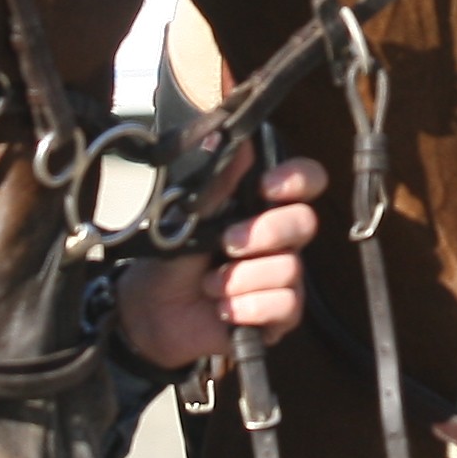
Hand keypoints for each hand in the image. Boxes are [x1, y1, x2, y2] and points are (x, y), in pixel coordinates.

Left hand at [116, 156, 328, 367]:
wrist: (150, 311)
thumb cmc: (170, 257)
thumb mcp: (188, 217)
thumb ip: (218, 183)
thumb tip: (243, 143)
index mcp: (260, 207)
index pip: (306, 181)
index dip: (297, 180)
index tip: (266, 187)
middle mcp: (278, 239)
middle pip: (304, 223)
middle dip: (264, 234)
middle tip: (227, 244)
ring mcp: (282, 277)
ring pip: (291, 269)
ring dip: (240, 280)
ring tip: (211, 286)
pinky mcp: (279, 314)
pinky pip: (285, 305)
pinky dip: (247, 307)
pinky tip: (224, 309)